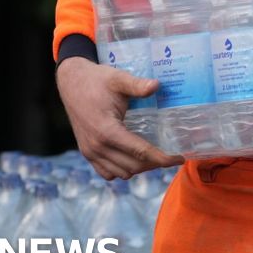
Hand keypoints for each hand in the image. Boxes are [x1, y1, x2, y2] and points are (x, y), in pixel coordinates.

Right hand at [56, 57, 183, 178]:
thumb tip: (157, 85)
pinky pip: (108, 173)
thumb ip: (137, 85)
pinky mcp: (86, 153)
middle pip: (134, 166)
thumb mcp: (118, 79)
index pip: (140, 152)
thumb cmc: (97, 80)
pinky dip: (123, 170)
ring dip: (140, 167)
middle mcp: (97, 146)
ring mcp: (90, 152)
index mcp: (106, 130)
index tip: (179, 158)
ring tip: (154, 155)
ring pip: (122, 173)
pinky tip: (134, 157)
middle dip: (155, 163)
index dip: (163, 157)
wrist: (72, 82)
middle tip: (171, 154)